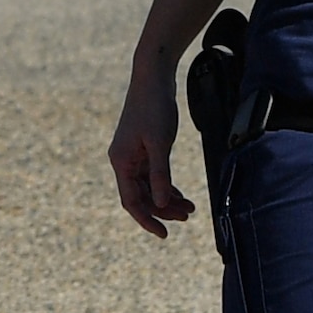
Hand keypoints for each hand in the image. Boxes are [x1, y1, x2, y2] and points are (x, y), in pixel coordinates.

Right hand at [109, 55, 194, 237]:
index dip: (147, 220)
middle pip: (141, 196)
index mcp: (121, 162)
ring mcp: (133, 154)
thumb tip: (162, 204)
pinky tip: (181, 194)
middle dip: (163, 209)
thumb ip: (161, 175)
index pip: (132, 201)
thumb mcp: (160, 143)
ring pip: (149, 187)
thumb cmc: (154, 107)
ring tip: (190, 208)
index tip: (164, 234)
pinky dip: (167, 185)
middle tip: (188, 217)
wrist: (153, 77)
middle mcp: (124, 161)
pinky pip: (154, 175)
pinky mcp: (143, 147)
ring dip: (168, 199)